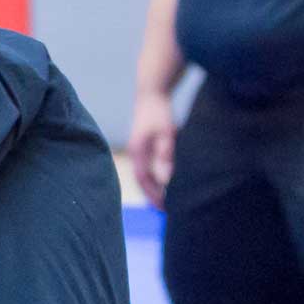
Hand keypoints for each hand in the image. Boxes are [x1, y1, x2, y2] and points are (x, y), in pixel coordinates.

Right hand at [128, 92, 175, 209]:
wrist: (151, 93)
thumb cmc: (160, 111)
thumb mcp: (167, 133)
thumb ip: (166, 154)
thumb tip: (166, 178)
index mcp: (138, 152)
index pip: (143, 180)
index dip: (153, 195)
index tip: (164, 208)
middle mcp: (135, 152)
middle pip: (141, 180)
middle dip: (152, 196)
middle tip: (165, 210)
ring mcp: (138, 149)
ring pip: (143, 174)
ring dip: (152, 187)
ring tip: (166, 200)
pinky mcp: (143, 145)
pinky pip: (146, 167)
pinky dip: (154, 177)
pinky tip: (165, 181)